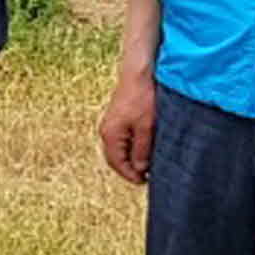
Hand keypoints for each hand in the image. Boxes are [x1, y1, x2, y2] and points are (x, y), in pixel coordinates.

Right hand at [100, 68, 158, 186]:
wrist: (139, 72)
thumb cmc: (143, 97)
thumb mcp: (147, 127)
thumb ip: (142, 151)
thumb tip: (139, 169)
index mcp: (110, 135)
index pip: (117, 164)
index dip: (130, 175)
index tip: (144, 181)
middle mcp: (106, 131)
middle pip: (115, 158)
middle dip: (130, 168)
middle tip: (147, 176)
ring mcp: (111, 124)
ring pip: (119, 149)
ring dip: (131, 158)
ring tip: (148, 163)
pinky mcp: (118, 118)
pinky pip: (122, 139)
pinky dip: (131, 147)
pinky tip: (144, 147)